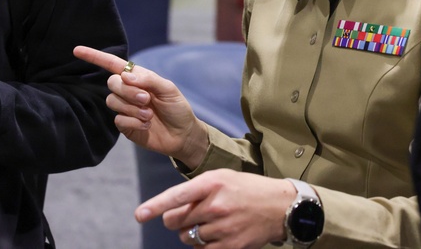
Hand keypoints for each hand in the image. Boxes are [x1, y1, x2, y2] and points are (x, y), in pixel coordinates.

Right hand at [73, 45, 207, 166]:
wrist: (183, 135)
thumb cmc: (177, 108)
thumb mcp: (168, 89)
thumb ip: (148, 79)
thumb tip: (125, 76)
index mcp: (138, 77)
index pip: (112, 64)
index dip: (95, 57)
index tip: (76, 51)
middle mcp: (128, 91)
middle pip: (112, 83)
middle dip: (128, 91)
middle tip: (147, 99)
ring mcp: (125, 108)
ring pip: (113, 102)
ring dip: (132, 108)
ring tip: (149, 115)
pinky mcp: (125, 125)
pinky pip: (118, 120)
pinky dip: (134, 122)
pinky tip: (146, 125)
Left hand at [135, 170, 295, 247]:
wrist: (280, 207)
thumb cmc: (246, 189)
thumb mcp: (222, 178)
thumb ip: (197, 190)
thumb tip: (171, 208)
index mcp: (212, 183)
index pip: (177, 196)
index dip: (155, 206)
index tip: (140, 215)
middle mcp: (216, 205)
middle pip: (176, 221)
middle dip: (174, 220)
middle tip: (185, 216)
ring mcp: (223, 228)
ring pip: (187, 237)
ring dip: (191, 233)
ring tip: (208, 223)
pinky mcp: (230, 246)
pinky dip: (202, 245)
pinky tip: (214, 236)